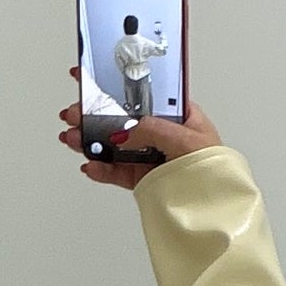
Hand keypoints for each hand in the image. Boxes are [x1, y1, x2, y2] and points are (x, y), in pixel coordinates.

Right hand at [58, 71, 222, 187]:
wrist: (213, 207)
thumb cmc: (213, 168)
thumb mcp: (186, 139)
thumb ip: (152, 131)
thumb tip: (123, 133)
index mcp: (177, 115)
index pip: (143, 94)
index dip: (118, 85)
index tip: (94, 78)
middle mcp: (160, 133)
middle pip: (121, 120)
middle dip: (94, 115)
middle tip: (74, 114)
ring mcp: (148, 156)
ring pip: (113, 145)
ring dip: (90, 141)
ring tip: (73, 138)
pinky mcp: (141, 178)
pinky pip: (115, 171)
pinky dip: (100, 168)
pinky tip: (90, 165)